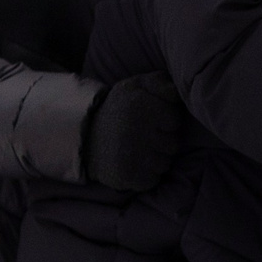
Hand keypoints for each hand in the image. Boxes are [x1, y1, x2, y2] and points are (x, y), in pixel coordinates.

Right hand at [85, 72, 185, 192]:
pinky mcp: (128, 175)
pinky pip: (153, 179)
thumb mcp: (134, 87)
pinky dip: (146, 175)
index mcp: (140, 104)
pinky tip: (132, 164)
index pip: (175, 120)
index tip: (148, 120)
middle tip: (140, 136)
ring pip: (165, 163)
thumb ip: (159, 82)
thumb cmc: (118, 110)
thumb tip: (177, 92)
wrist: (83, 139)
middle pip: (173, 144)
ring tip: (135, 149)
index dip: (164, 121)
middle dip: (161, 141)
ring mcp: (132, 155)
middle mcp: (136, 129)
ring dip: (154, 159)